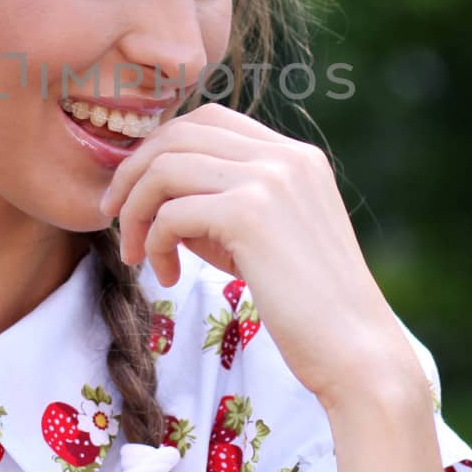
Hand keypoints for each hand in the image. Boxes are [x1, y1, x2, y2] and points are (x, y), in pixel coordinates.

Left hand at [97, 102, 424, 409]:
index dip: (161, 148)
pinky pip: (171, 213)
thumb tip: (152, 193)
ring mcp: (269, 179)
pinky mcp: (250, 214)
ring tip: (137, 253)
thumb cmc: (307, 305)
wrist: (355, 351)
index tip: (138, 191)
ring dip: (135, 211)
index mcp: (296, 155)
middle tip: (115, 216)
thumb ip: (221, 202)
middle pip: (179, 133)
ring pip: (165, 168)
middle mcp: (285, 155)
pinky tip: (168, 276)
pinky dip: (154, 242)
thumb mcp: (264, 237)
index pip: (209, 120)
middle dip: (134, 172)